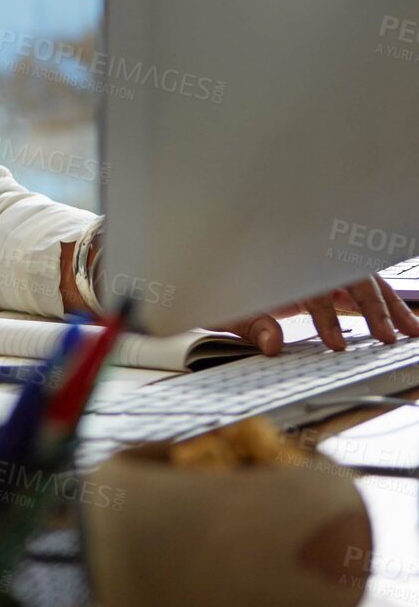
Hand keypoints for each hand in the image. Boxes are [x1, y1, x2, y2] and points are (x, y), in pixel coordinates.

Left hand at [215, 274, 418, 355]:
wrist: (208, 270)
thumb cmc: (219, 288)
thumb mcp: (227, 310)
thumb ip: (252, 325)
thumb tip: (272, 344)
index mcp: (282, 267)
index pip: (312, 292)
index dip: (326, 318)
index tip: (336, 344)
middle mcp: (304, 262)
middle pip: (348, 278)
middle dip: (372, 307)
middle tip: (387, 337)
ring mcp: (317, 268)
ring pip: (362, 279)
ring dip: (389, 304)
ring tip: (411, 330)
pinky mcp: (324, 280)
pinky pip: (357, 286)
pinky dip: (380, 302)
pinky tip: (397, 322)